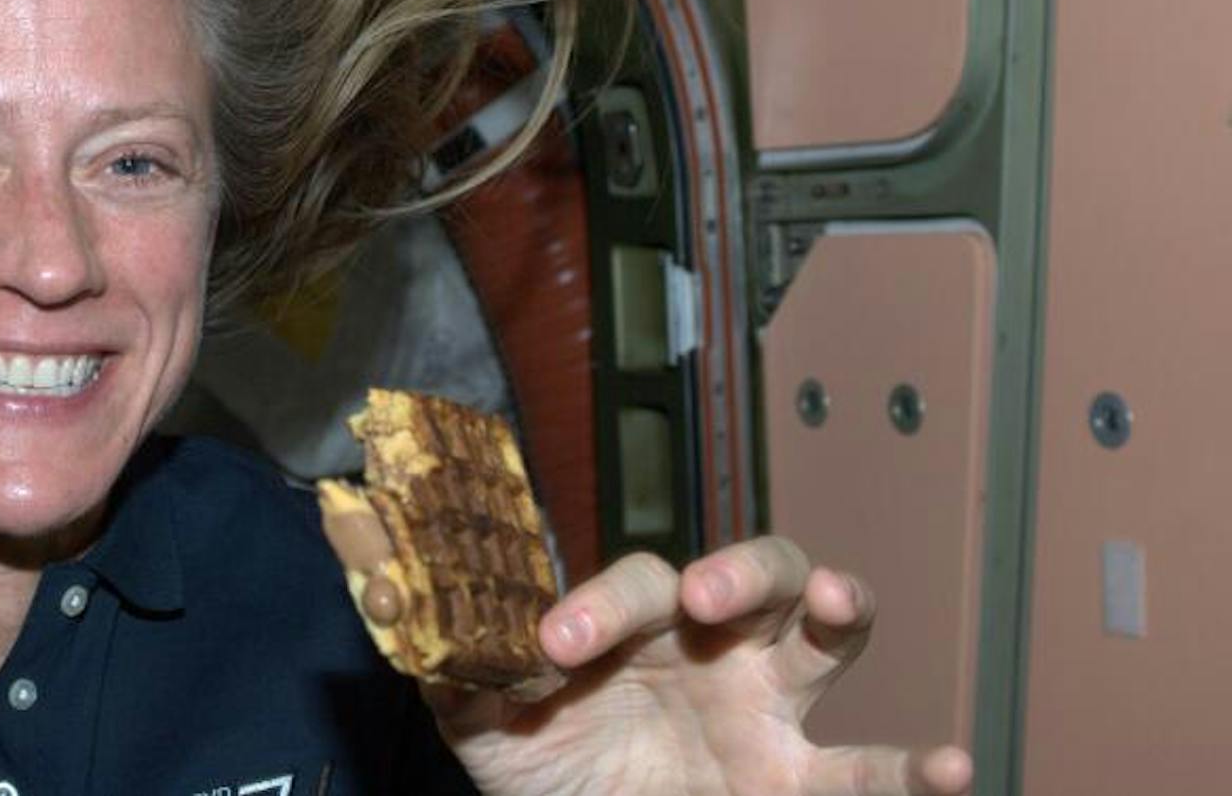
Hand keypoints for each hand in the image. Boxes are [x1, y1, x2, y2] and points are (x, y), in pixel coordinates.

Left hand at [428, 537, 973, 795]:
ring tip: (840, 603)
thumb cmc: (546, 770)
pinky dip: (920, 766)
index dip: (595, 608)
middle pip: (753, 569)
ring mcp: (771, 707)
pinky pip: (873, 769)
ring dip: (840, 607)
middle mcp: (714, 644)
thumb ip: (449, 663)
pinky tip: (955, 764)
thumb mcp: (482, 723)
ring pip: (825, 632)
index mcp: (636, 622)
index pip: (632, 585)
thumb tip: (387, 588)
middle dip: (737, 569)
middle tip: (703, 597)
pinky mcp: (805, 782)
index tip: (552, 652)